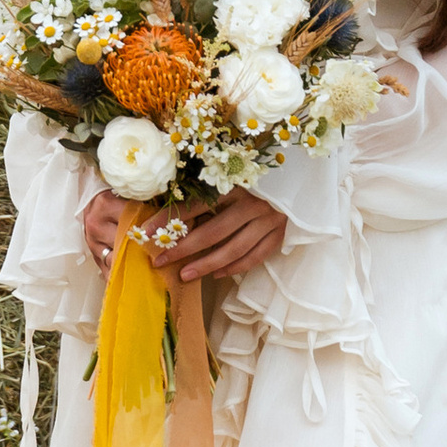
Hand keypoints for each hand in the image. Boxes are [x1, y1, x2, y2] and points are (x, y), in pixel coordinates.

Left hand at [82, 190, 287, 282]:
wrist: (299, 175)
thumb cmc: (256, 171)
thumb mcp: (230, 172)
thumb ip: (205, 186)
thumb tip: (168, 202)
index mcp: (235, 183)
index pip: (196, 204)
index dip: (170, 219)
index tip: (147, 232)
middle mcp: (252, 202)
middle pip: (212, 232)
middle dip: (183, 249)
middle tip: (160, 261)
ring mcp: (268, 220)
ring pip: (233, 249)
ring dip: (207, 265)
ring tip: (184, 275)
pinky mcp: (280, 233)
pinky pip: (255, 256)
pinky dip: (236, 267)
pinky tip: (217, 274)